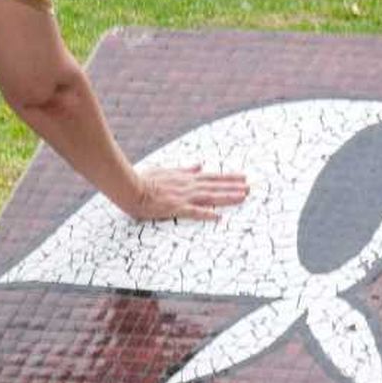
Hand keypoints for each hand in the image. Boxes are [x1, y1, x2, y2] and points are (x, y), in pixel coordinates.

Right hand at [128, 165, 248, 221]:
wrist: (130, 186)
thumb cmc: (145, 179)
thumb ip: (185, 170)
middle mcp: (188, 186)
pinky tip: (218, 217)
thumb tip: (199, 165)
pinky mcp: (175, 207)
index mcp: (186, 178)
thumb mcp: (167, 170)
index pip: (212, 177)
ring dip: (227, 196)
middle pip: (215, 186)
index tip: (243, 177)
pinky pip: (193, 212)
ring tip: (243, 197)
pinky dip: (206, 214)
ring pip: (210, 196)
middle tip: (251, 187)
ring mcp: (183, 197)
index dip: (228, 177)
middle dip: (234, 186)